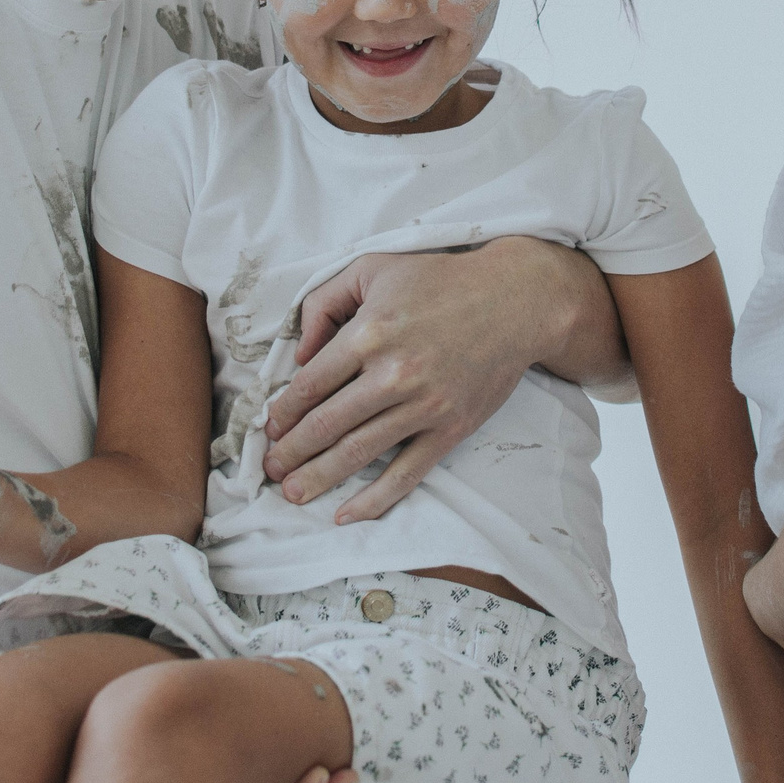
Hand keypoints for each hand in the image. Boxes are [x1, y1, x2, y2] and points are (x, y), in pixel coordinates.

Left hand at [261, 245, 548, 521]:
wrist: (515, 301)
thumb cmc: (440, 281)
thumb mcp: (373, 268)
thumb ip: (325, 301)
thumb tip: (299, 352)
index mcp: (371, 332)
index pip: (312, 384)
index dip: (284, 411)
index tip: (269, 428)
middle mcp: (394, 373)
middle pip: (327, 424)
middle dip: (291, 452)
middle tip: (269, 469)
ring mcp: (424, 406)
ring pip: (358, 452)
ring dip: (319, 477)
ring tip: (292, 493)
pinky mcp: (450, 428)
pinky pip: (406, 473)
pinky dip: (375, 498)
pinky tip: (347, 514)